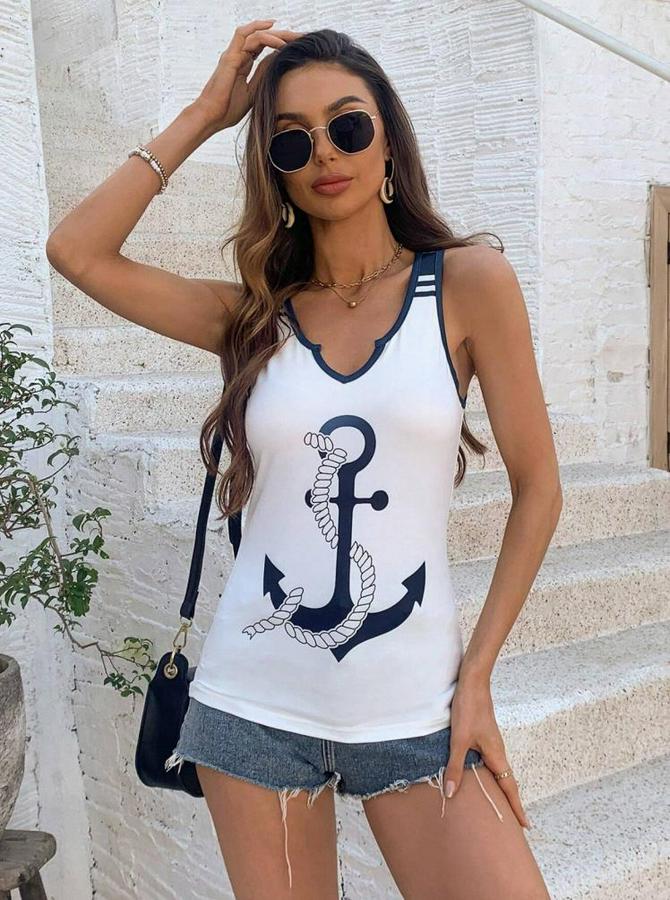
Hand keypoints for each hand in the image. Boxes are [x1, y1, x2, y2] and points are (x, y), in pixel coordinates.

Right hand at [192, 19, 304, 133]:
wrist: (212, 117)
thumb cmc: (228, 110)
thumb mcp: (253, 92)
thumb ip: (262, 76)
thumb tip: (276, 62)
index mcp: (243, 63)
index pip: (263, 46)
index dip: (280, 43)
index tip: (298, 46)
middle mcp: (238, 55)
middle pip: (262, 37)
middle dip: (283, 35)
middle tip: (301, 36)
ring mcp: (233, 55)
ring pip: (255, 34)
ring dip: (276, 33)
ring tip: (292, 37)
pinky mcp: (230, 58)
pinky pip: (245, 36)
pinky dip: (260, 32)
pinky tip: (275, 32)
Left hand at [443, 675, 530, 828]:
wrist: (473, 682)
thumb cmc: (468, 709)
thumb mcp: (459, 739)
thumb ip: (455, 766)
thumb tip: (451, 794)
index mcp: (496, 755)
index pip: (509, 787)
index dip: (516, 807)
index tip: (526, 826)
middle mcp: (497, 751)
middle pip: (506, 782)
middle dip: (510, 802)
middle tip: (513, 823)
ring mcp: (491, 743)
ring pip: (497, 771)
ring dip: (499, 788)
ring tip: (497, 804)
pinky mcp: (483, 735)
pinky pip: (489, 761)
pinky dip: (488, 774)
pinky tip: (478, 775)